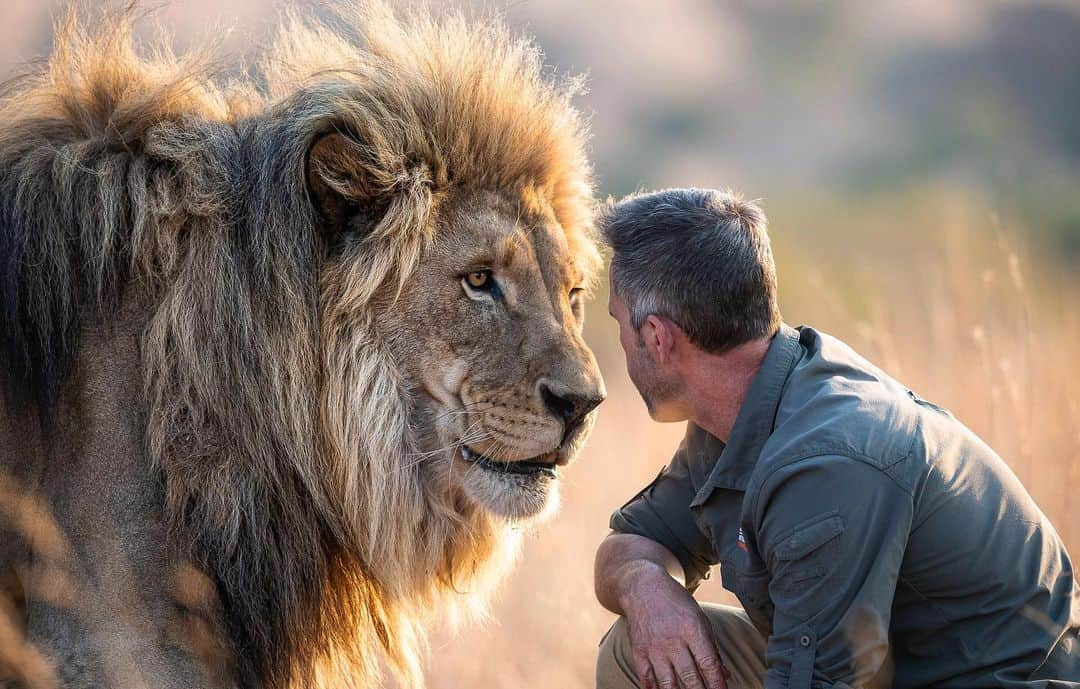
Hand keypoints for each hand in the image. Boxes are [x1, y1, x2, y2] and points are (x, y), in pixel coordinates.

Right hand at [621, 565, 730, 688]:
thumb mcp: (699, 618)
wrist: (642, 587)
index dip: (717, 683)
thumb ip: (711, 647)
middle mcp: (673, 641)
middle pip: (690, 677)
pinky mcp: (639, 651)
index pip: (708, 663)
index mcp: (692, 629)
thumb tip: (724, 674)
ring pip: (668, 682)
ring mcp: (654, 647)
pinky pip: (646, 677)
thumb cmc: (675, 602)